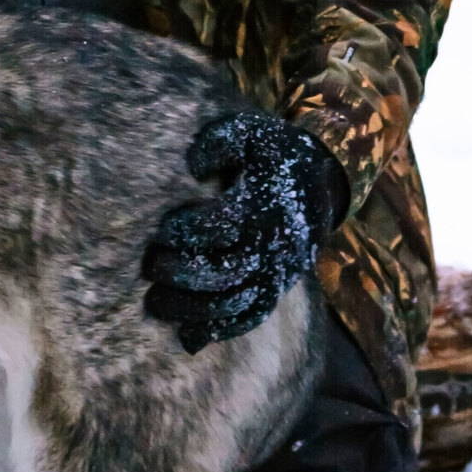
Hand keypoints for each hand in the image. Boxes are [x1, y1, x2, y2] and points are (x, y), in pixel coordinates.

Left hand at [144, 111, 348, 353]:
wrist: (321, 178)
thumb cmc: (271, 152)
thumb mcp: (246, 133)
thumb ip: (216, 144)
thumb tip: (194, 168)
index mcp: (264, 204)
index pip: (219, 227)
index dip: (185, 232)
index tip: (162, 231)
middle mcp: (274, 243)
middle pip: (224, 271)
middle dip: (180, 274)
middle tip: (150, 268)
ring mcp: (279, 270)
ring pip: (235, 303)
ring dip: (192, 310)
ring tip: (156, 304)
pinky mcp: (279, 285)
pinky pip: (252, 317)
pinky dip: (221, 331)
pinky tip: (189, 338)